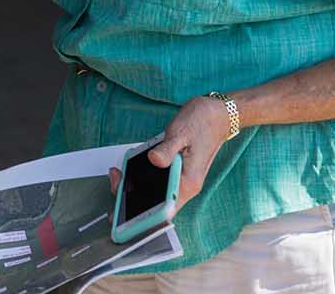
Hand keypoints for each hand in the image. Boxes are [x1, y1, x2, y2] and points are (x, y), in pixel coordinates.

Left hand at [108, 97, 231, 208]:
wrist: (218, 115)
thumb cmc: (202, 122)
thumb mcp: (181, 133)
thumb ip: (167, 149)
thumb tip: (154, 160)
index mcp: (188, 183)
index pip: (164, 211)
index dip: (144, 218)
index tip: (124, 216)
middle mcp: (185, 186)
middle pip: (156, 204)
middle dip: (132, 198)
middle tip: (116, 180)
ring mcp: (182, 180)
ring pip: (156, 194)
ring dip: (136, 188)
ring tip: (119, 174)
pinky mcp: (178, 173)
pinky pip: (158, 183)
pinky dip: (143, 178)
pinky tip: (131, 168)